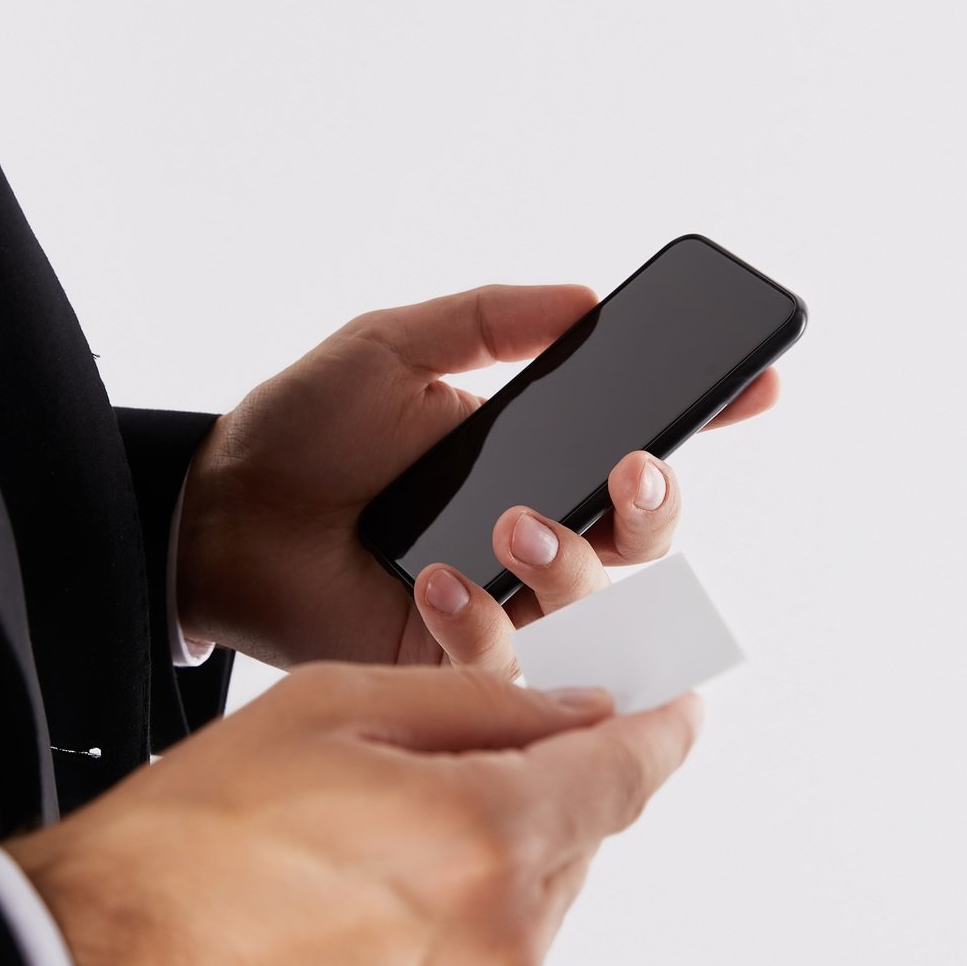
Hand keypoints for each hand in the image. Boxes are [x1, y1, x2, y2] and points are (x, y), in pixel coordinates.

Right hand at [7, 664, 702, 965]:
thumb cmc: (189, 840)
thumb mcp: (333, 707)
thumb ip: (480, 705)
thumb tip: (572, 710)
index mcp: (483, 836)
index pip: (622, 774)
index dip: (658, 731)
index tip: (676, 711)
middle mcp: (498, 942)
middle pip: (575, 841)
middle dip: (536, 791)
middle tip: (447, 764)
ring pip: (527, 910)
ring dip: (486, 865)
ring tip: (365, 845)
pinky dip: (449, 932)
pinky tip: (354, 910)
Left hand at [175, 283, 778, 668]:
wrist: (211, 514)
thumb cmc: (299, 430)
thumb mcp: (392, 348)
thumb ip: (487, 319)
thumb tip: (587, 298)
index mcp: (534, 457)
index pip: (641, 442)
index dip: (707, 418)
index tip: (755, 383)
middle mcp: (534, 534)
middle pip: (649, 540)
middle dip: (658, 507)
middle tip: (628, 469)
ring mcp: (501, 603)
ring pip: (602, 610)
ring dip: (575, 565)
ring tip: (510, 522)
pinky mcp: (455, 663)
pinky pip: (515, 667)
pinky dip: (483, 625)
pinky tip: (432, 583)